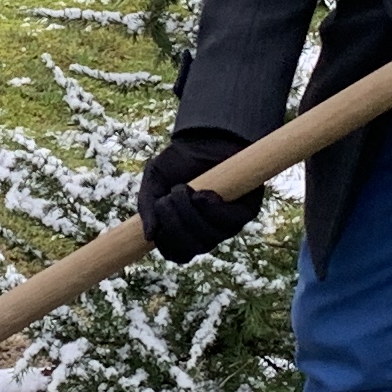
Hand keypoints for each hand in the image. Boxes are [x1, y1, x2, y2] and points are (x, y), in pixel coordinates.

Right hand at [137, 131, 262, 262]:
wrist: (204, 138)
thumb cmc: (178, 162)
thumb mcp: (154, 181)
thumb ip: (147, 207)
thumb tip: (149, 236)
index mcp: (185, 230)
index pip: (176, 254)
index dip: (165, 242)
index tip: (157, 216)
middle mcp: (207, 232)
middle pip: (191, 249)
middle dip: (174, 224)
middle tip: (167, 198)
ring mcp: (227, 225)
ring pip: (209, 238)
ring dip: (190, 214)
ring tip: (182, 189)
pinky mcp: (245, 211)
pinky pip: (229, 223)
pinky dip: (211, 210)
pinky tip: (202, 194)